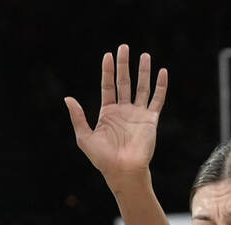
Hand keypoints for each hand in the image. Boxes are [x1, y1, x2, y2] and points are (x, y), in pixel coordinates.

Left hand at [65, 44, 166, 189]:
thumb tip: (68, 98)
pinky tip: (162, 72)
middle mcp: (123, 111)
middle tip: (124, 47)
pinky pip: (157, 100)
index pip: (108, 86)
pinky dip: (160, 86)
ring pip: (142, 87)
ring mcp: (138, 114)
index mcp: (108, 113)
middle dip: (124, 64)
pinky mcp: (150, 120)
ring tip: (144, 55)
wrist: (123, 171)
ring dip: (143, 71)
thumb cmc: (103, 159)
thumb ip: (78, 117)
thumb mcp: (84, 137)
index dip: (107, 71)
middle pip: (124, 82)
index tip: (108, 55)